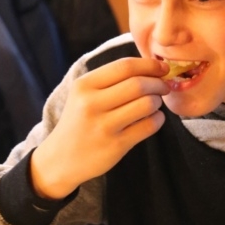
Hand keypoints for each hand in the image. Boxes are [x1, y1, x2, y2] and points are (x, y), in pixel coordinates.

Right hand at [31, 57, 168, 198]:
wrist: (61, 159)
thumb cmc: (79, 122)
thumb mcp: (83, 95)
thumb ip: (111, 80)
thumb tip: (151, 67)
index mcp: (84, 85)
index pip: (124, 66)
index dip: (149, 65)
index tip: (162, 68)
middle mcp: (91, 104)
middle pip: (138, 84)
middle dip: (158, 83)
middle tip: (163, 87)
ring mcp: (104, 126)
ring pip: (146, 104)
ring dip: (157, 102)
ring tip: (154, 104)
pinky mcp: (115, 145)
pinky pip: (148, 126)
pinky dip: (158, 120)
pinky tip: (153, 119)